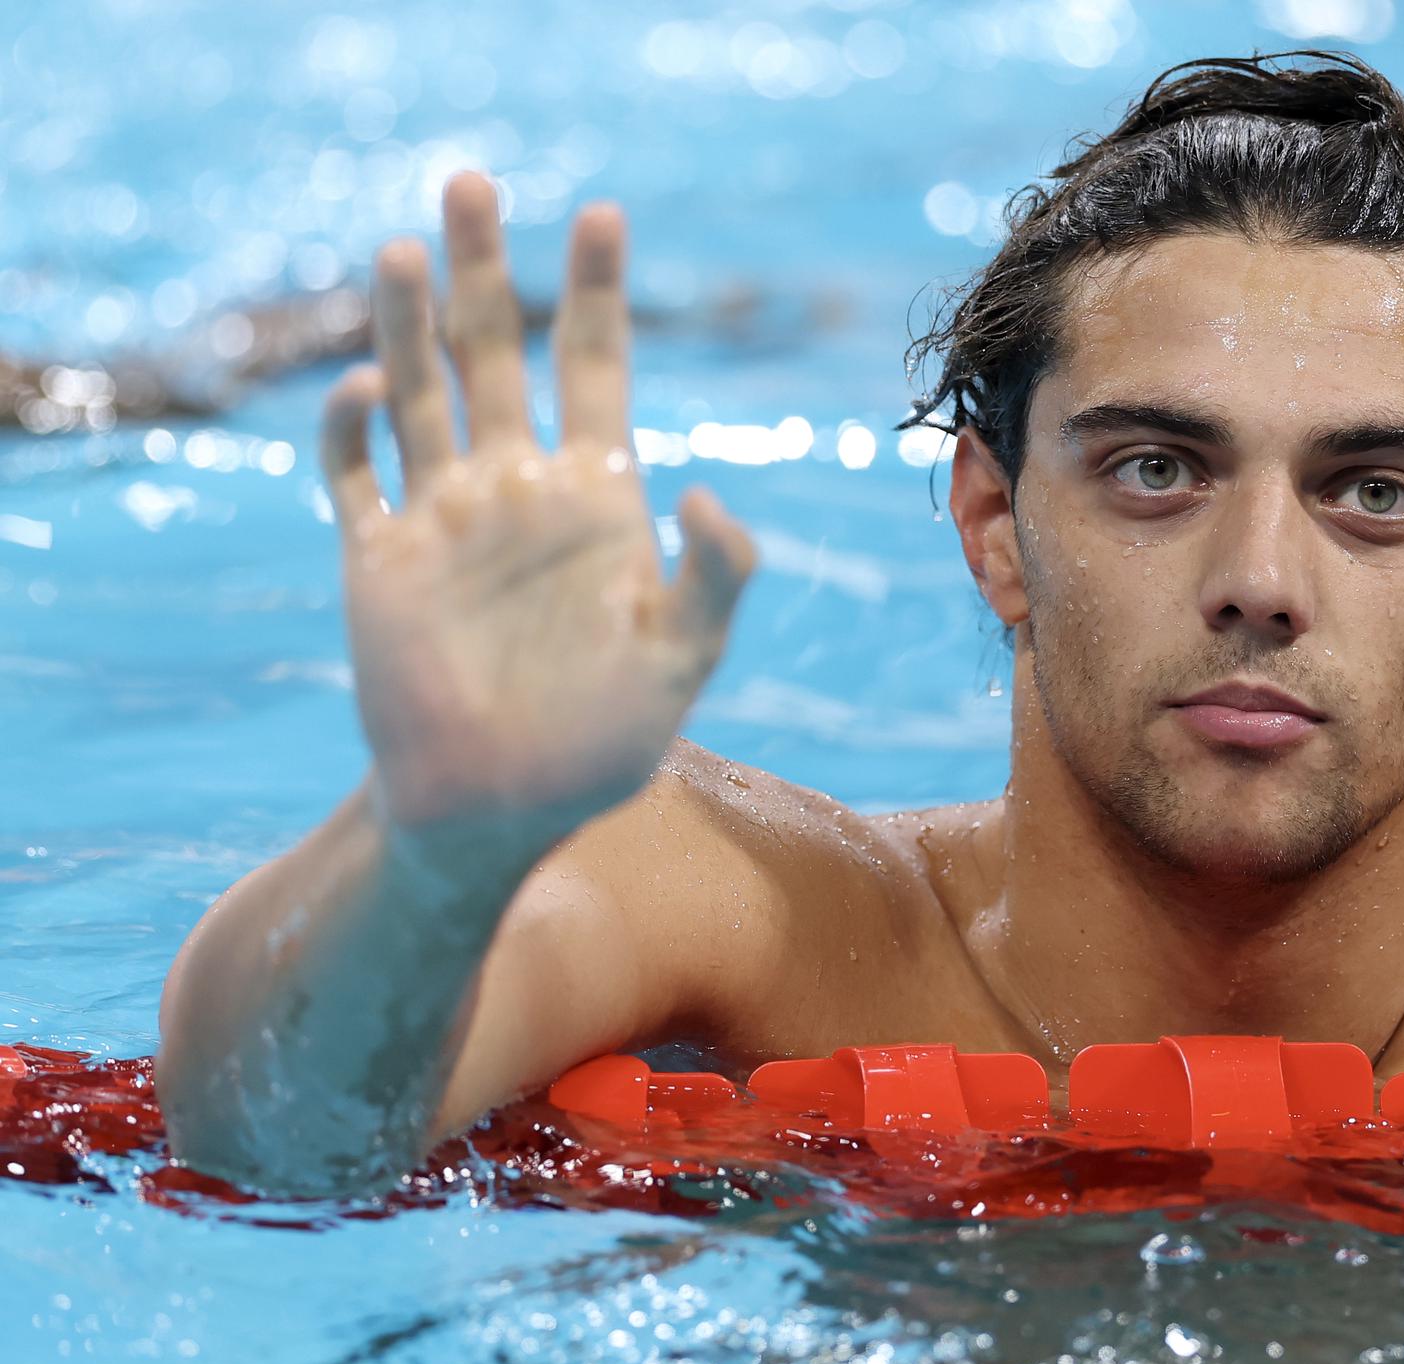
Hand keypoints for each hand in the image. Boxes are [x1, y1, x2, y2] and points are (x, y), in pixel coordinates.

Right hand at [321, 171, 755, 846]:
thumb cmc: (603, 742)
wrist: (500, 807)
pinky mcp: (380, 559)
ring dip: (409, 322)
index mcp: (597, 498)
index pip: (595, 366)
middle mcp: (517, 488)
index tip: (602, 213)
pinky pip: (358, 475)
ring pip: (421, 391)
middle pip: (499, 351)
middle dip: (487, 268)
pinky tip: (370, 388)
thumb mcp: (686, 657)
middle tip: (472, 181)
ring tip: (404, 247)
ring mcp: (444, 517)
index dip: (597, 291)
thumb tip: (705, 490)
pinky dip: (355, 428)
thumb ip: (715, 575)